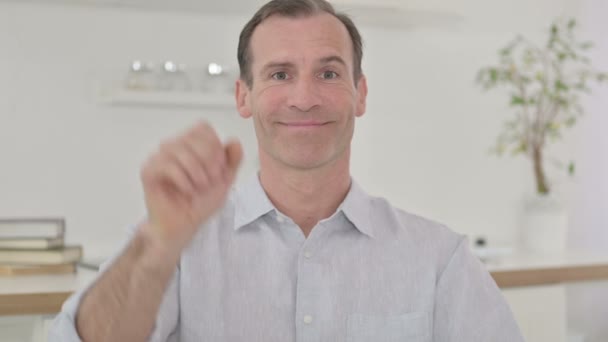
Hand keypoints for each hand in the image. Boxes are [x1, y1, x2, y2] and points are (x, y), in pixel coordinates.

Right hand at [139, 121, 242, 252]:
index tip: (219, 168)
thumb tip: (234, 141)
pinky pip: (166, 165)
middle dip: (209, 159)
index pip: (202, 128)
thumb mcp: (225, 180)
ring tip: (200, 187)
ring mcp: (159, 158)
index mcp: (190, 145)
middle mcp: (173, 147)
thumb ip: (232, 160)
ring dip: (196, 170)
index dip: (215, 146)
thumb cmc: (201, 202)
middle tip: (212, 180)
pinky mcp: (148, 172)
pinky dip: (182, 179)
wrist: (185, 225)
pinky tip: (188, 191)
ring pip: (179, 149)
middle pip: (192, 137)